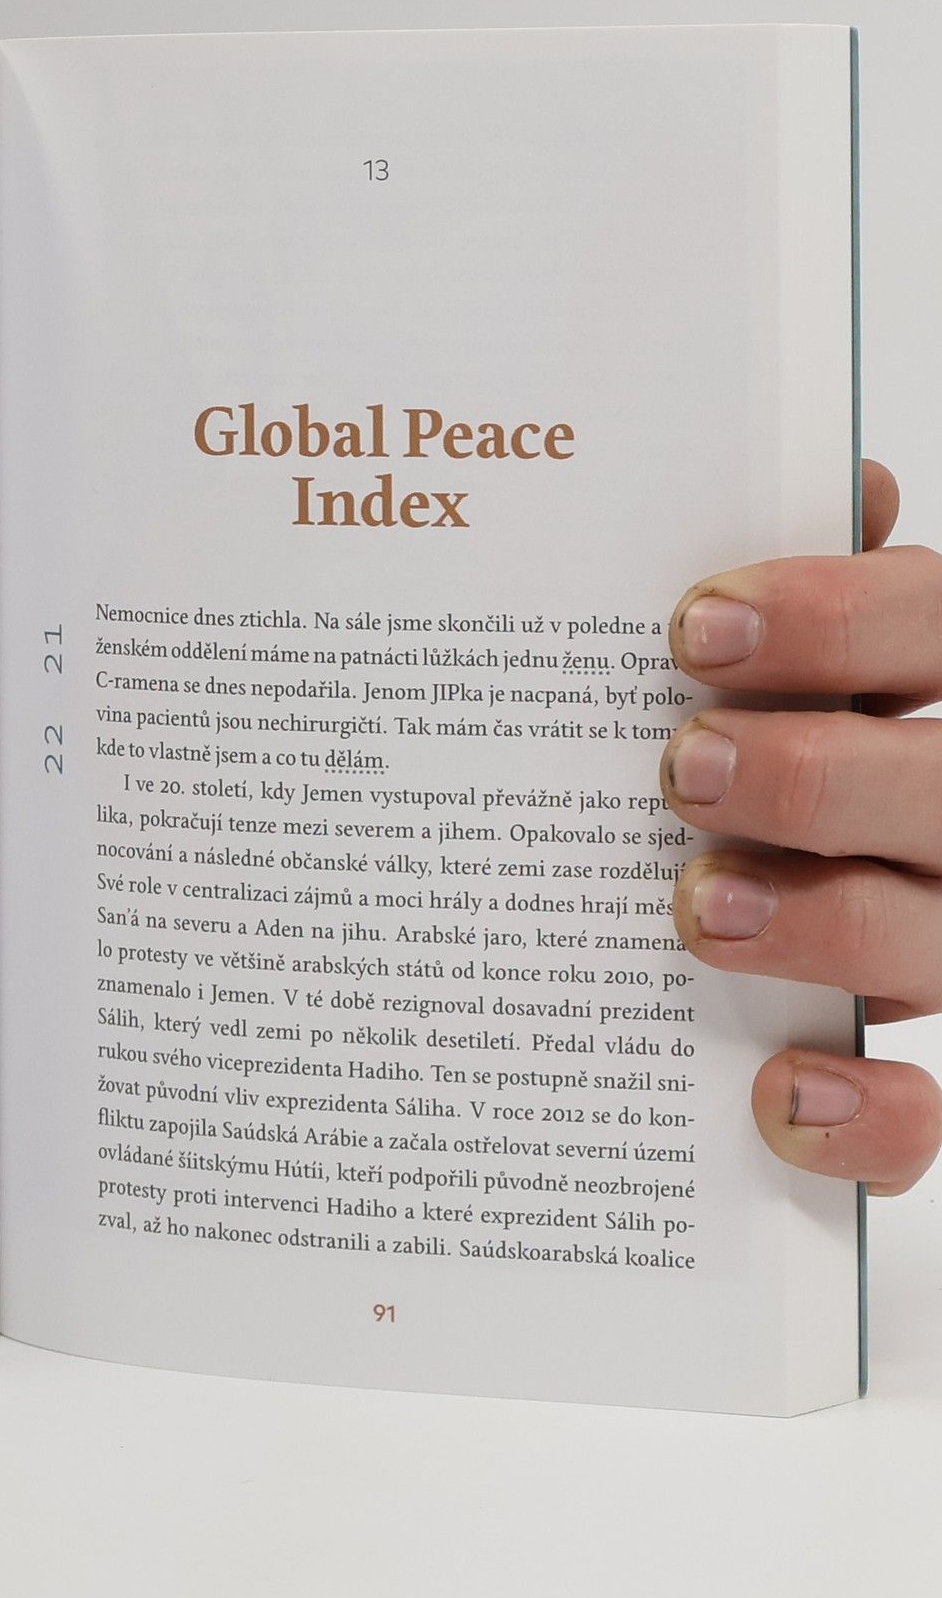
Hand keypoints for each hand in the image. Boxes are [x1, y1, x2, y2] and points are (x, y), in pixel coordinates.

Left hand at [664, 460, 941, 1193]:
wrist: (858, 868)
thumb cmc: (809, 751)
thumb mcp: (832, 665)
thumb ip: (838, 594)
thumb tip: (844, 479)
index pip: (938, 627)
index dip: (835, 622)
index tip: (693, 629)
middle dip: (815, 777)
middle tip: (682, 767)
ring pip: (937, 945)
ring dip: (823, 928)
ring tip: (694, 909)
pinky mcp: (940, 1078)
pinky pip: (937, 1118)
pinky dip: (873, 1118)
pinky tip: (784, 1094)